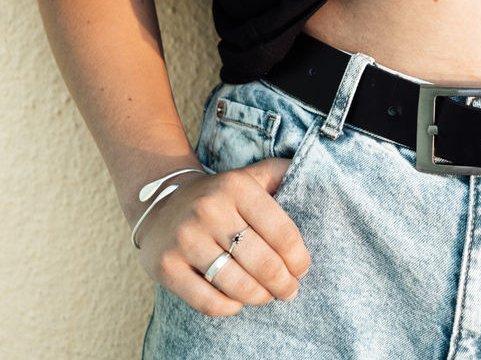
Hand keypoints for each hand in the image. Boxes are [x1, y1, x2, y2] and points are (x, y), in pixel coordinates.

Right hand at [135, 160, 310, 315]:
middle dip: (283, 283)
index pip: (281, 230)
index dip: (298, 257)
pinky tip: (237, 301)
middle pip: (262, 261)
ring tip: (267, 296)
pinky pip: (207, 301)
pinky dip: (228, 307)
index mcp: (236, 186)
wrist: (161, 203)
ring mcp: (185, 239)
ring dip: (259, 297)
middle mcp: (209, 209)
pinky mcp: (166, 266)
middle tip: (290, 290)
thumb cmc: (219, 196)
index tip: (302, 268)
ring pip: (236, 284)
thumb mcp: (249, 176)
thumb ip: (281, 174)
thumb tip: (319, 177)